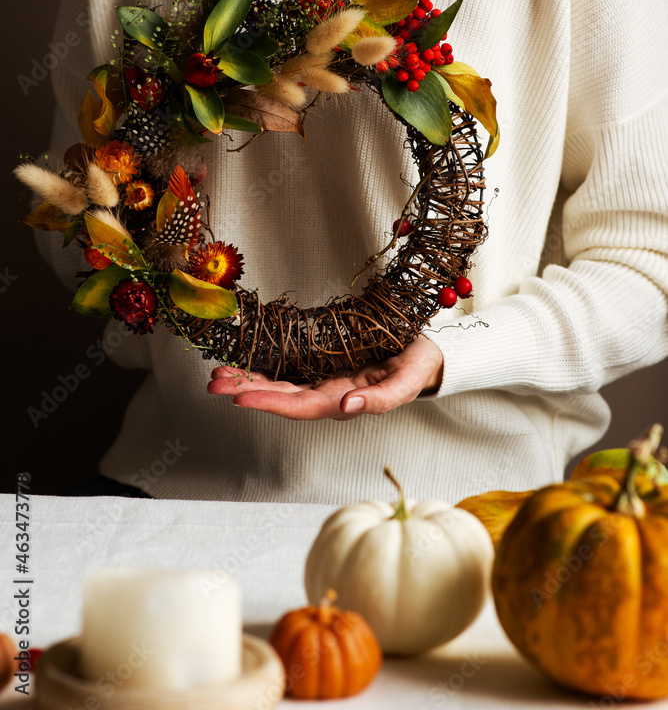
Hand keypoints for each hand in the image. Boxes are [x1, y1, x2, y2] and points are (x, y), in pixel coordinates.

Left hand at [207, 334, 443, 419]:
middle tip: (214, 384)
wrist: (427, 356)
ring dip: (248, 382)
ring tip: (217, 377)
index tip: (240, 397)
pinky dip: (262, 369)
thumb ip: (383, 398)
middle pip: (281, 399)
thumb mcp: (408, 380)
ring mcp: (323, 382)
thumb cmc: (419, 367)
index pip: (301, 406)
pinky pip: (286, 371)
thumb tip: (349, 405)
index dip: (271, 402)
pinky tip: (241, 366)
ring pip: (279, 386)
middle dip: (247, 392)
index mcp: (345, 400)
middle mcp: (328, 395)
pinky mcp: (322, 366)